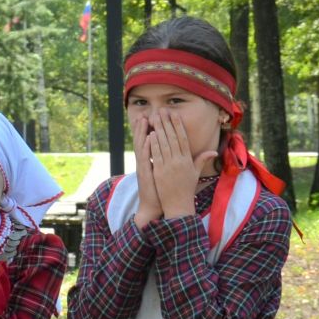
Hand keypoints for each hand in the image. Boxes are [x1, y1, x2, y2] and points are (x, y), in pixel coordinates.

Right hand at [131, 111, 163, 226]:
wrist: (154, 206)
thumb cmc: (162, 190)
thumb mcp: (167, 174)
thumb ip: (171, 163)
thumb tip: (176, 155)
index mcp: (151, 161)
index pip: (151, 142)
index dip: (152, 130)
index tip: (155, 118)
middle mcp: (146, 162)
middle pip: (144, 140)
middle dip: (145, 127)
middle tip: (146, 113)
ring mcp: (144, 167)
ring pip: (142, 146)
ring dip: (142, 132)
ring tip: (144, 119)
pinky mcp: (145, 173)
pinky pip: (145, 158)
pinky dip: (146, 147)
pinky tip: (148, 138)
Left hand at [147, 107, 200, 218]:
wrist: (178, 205)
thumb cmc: (186, 189)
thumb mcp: (195, 173)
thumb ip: (202, 160)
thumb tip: (214, 152)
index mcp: (188, 160)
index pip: (183, 138)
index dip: (178, 125)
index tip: (174, 114)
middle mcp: (180, 161)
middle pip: (173, 138)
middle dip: (167, 123)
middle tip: (162, 110)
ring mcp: (169, 166)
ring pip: (164, 144)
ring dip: (159, 129)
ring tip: (155, 117)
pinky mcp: (159, 171)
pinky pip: (156, 155)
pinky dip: (154, 144)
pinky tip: (150, 134)